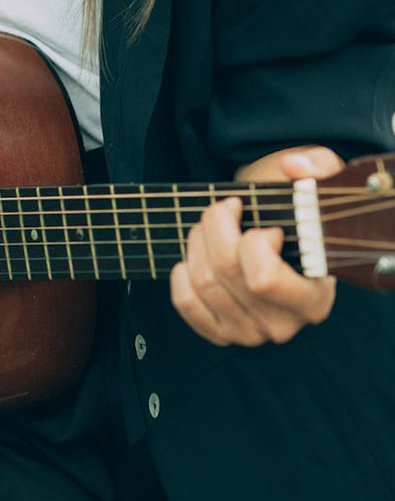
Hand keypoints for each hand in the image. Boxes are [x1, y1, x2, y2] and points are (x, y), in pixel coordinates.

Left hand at [169, 146, 342, 346]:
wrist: (275, 237)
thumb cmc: (295, 213)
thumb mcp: (315, 182)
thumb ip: (318, 166)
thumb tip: (295, 166)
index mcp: (314, 298)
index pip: (263, 278)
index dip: (253, 241)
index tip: (263, 224)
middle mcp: (283, 324)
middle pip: (225, 272)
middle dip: (216, 227)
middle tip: (224, 209)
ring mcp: (249, 334)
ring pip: (203, 281)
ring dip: (197, 242)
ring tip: (210, 225)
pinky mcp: (220, 333)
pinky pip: (186, 302)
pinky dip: (182, 273)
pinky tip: (195, 256)